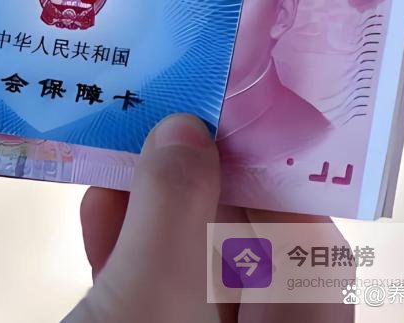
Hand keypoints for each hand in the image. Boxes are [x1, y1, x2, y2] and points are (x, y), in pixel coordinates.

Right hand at [68, 113, 354, 321]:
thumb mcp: (153, 292)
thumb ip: (174, 206)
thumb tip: (184, 130)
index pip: (306, 231)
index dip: (268, 164)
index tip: (225, 112)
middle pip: (243, 239)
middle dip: (195, 178)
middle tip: (163, 119)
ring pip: (191, 261)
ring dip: (150, 209)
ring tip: (117, 154)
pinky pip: (153, 289)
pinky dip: (126, 250)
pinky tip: (97, 208)